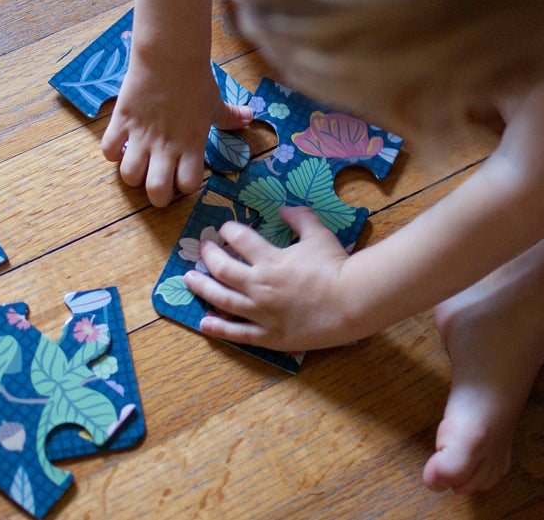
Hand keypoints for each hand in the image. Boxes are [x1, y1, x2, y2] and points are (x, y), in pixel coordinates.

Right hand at [102, 51, 250, 206]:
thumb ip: (229, 117)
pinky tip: (122, 145)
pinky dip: (112, 153)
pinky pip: (109, 150)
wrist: (169, 55)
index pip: (187, 186)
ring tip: (139, 163)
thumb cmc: (195, 80)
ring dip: (133, 175)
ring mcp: (141, 135)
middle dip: (157, 196)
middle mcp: (166, 146)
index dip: (185, 187)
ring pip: (129, 176)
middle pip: (156, 192)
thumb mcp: (215, 102)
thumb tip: (249, 118)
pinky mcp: (122, 121)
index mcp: (191, 145)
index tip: (183, 176)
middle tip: (158, 182)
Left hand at [183, 206, 362, 351]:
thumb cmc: (336, 266)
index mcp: (270, 259)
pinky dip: (219, 328)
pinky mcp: (269, 335)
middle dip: (209, 255)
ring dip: (203, 288)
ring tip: (190, 280)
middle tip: (203, 248)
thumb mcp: (319, 234)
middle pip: (222, 269)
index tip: (226, 228)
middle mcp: (258, 285)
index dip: (230, 230)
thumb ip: (300, 218)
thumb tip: (284, 209)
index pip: (239, 239)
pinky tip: (205, 323)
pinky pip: (238, 333)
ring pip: (222, 300)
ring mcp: (261, 312)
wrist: (352, 302)